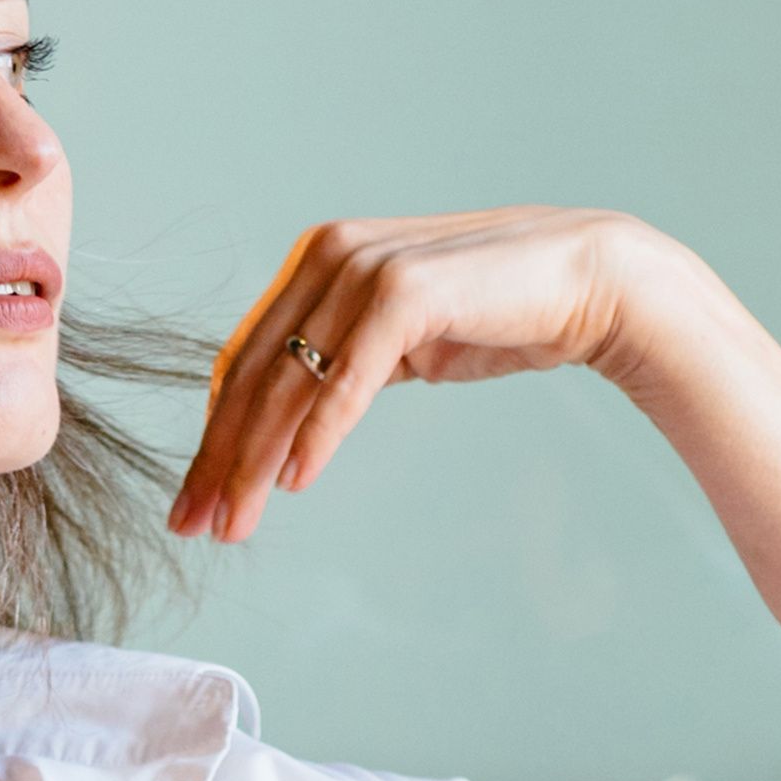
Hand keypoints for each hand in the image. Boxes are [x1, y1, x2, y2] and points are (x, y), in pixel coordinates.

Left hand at [162, 209, 672, 540]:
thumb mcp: (397, 343)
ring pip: (288, 381)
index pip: (245, 361)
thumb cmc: (494, 315)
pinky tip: (295, 481)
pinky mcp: (405, 290)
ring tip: (236, 521)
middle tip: (195, 526)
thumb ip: (341, 365)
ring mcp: (364, 266)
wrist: (585, 282)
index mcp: (316, 261)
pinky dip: (318, 432)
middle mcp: (328, 253)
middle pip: (253, 375)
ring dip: (254, 461)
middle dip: (218, 460)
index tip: (196, 501)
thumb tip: (284, 432)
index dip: (214, 436)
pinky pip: (347, 377)